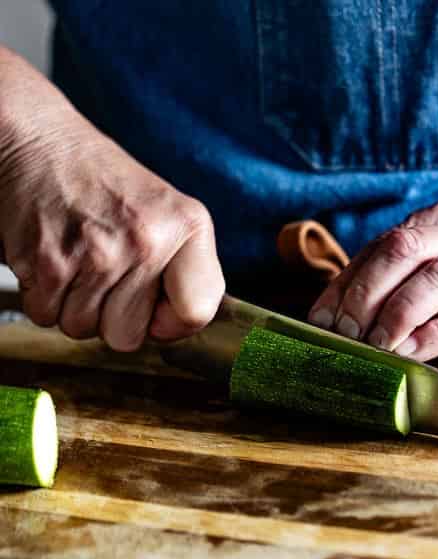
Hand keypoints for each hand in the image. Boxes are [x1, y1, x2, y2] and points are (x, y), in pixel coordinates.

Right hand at [0, 52, 222, 350]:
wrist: (35, 137)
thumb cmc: (101, 181)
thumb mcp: (164, 211)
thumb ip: (183, 269)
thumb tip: (182, 326)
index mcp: (187, 226)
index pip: (195, 314)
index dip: (168, 320)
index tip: (153, 303)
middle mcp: (146, 241)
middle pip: (129, 336)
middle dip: (110, 315)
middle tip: (102, 269)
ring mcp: (97, 254)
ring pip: (84, 329)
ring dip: (73, 304)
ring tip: (75, 258)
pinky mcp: (49, 262)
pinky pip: (46, 315)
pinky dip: (42, 295)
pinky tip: (52, 256)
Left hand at [308, 198, 437, 361]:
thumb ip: (398, 284)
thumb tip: (334, 315)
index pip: (385, 244)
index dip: (346, 282)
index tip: (320, 320)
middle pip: (406, 250)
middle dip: (365, 293)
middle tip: (342, 333)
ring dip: (398, 313)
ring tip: (373, 345)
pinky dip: (435, 336)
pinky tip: (410, 353)